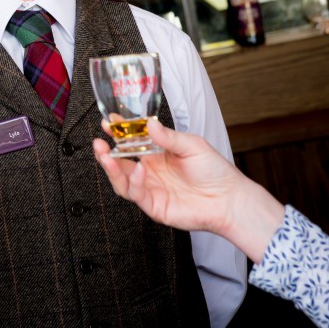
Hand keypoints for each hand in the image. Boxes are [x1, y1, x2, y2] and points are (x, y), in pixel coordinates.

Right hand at [93, 118, 284, 262]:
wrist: (229, 199)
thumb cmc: (215, 171)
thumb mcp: (192, 145)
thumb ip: (168, 137)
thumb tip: (150, 124)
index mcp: (156, 154)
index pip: (131, 142)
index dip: (118, 133)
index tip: (109, 122)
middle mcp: (150, 172)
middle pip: (120, 163)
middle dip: (106, 153)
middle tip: (99, 142)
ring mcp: (150, 189)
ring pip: (121, 180)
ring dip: (111, 168)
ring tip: (106, 154)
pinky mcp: (154, 206)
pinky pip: (136, 194)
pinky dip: (134, 182)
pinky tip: (139, 169)